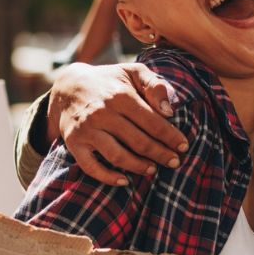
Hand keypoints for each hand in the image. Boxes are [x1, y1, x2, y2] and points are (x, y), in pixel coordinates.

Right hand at [48, 61, 188, 186]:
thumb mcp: (133, 72)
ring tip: (153, 170)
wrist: (69, 86)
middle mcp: (102, 113)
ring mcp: (87, 129)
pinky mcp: (74, 142)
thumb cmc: (109, 80)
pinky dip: (107, 177)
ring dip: (139, 166)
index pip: (153, 121)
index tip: (184, 146)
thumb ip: (155, 85)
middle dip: (160, 154)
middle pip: (138, 141)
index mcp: (121, 95)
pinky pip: (90, 166)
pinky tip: (124, 181)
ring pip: (117, 155)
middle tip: (175, 162)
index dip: (171, 136)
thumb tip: (169, 111)